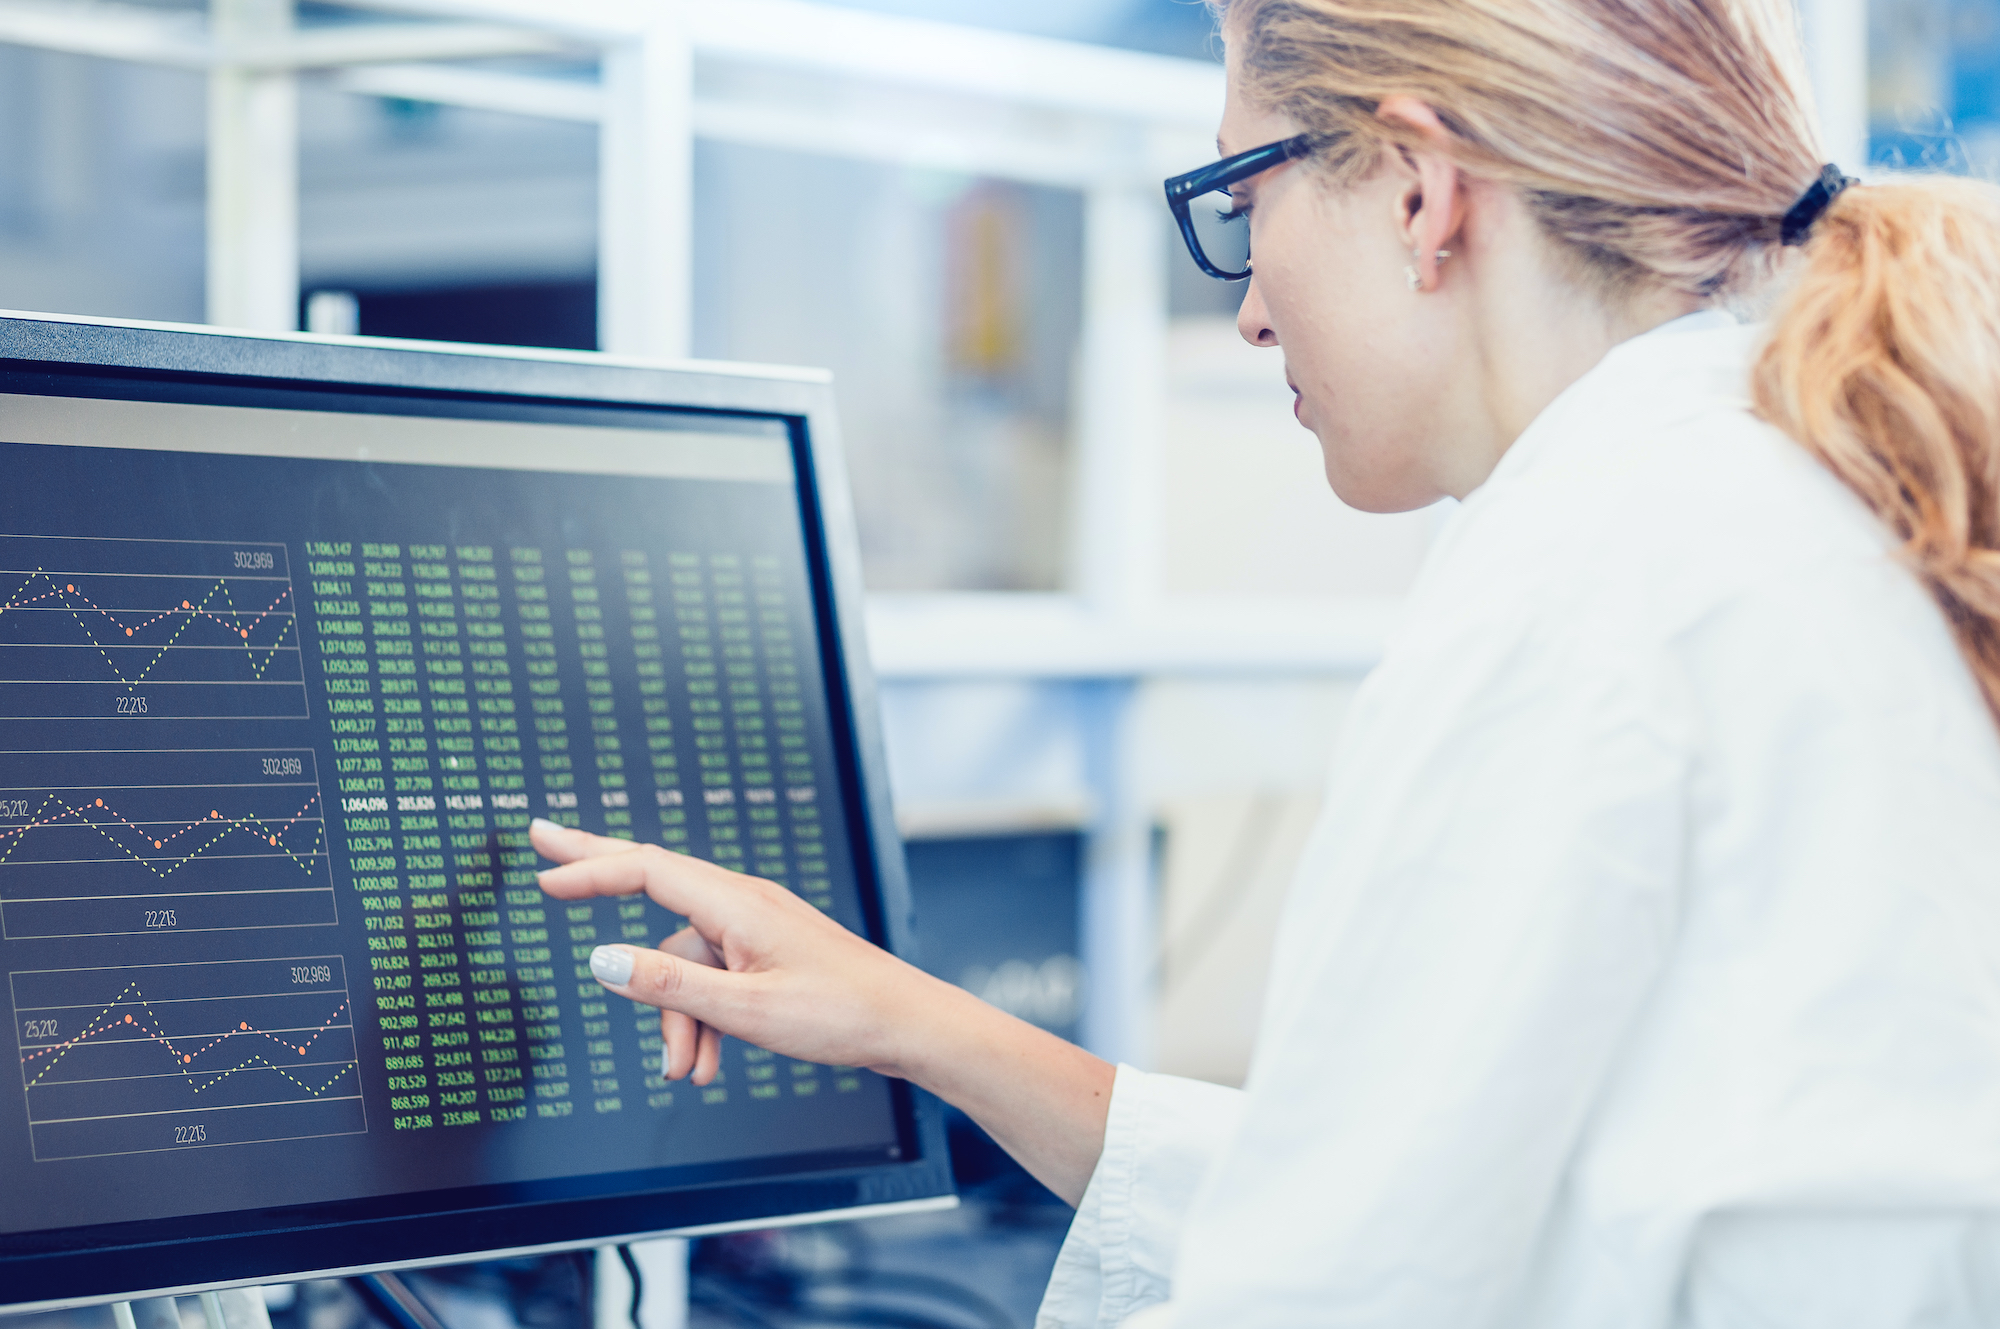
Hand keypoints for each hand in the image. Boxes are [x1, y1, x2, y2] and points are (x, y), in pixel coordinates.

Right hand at [532, 817, 1116, 1203]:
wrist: (907, 1025)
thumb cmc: (841, 1013)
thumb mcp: (744, 1009)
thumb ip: (669, 986)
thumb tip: (602, 960)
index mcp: (735, 903)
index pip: (645, 869)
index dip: (588, 866)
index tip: (542, 864)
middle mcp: (742, 904)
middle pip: (654, 883)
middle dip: (598, 876)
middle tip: (543, 848)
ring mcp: (755, 927)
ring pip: (684, 963)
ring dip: (677, 1018)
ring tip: (690, 1071)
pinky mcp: (766, 953)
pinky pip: (712, 978)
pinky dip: (703, 1019)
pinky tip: (712, 1062)